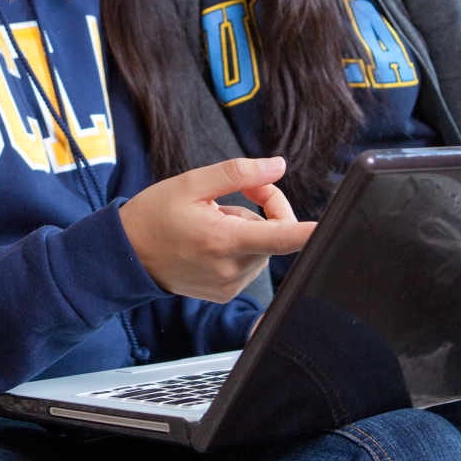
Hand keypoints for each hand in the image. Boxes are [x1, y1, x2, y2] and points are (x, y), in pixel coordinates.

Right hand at [119, 156, 315, 302]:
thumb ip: (238, 173)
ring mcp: (229, 285)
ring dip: (248, 229)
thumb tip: (277, 166)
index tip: (333, 230)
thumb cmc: (153, 216)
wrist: (126, 255)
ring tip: (212, 221)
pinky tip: (211, 241)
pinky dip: (239, 247)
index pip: (280, 237)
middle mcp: (231, 268)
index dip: (309, 233)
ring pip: (263, 247)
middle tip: (235, 193)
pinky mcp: (226, 294)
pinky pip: (250, 262)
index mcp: (223, 239)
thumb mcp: (190, 183)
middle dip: (265, 208)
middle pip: (276, 234)